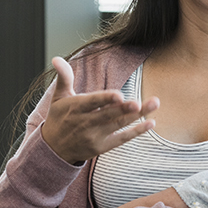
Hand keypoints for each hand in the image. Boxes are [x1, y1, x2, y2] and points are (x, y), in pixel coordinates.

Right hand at [42, 57, 159, 163]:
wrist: (54, 149)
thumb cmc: (58, 117)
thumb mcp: (58, 97)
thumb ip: (64, 77)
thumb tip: (56, 58)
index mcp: (76, 107)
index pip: (92, 102)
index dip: (106, 99)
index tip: (119, 95)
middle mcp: (86, 123)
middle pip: (109, 114)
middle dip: (125, 109)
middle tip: (140, 103)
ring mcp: (95, 136)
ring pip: (119, 124)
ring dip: (138, 116)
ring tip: (153, 104)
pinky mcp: (102, 147)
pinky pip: (122, 139)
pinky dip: (136, 131)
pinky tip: (151, 123)